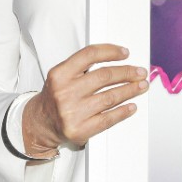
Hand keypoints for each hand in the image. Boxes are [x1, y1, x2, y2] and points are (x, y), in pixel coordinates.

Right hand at [22, 44, 147, 154]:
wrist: (40, 123)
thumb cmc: (56, 97)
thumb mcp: (61, 76)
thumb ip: (83, 67)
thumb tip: (117, 61)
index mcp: (60, 74)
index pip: (90, 55)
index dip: (111, 51)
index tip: (125, 53)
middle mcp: (65, 92)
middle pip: (104, 76)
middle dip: (127, 72)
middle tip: (140, 72)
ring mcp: (72, 112)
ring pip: (110, 97)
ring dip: (130, 90)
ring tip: (141, 86)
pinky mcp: (80, 130)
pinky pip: (108, 119)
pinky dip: (123, 111)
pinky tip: (131, 106)